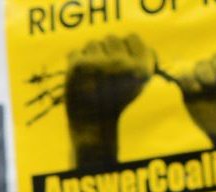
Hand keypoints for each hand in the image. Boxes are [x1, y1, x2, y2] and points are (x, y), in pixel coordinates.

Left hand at [65, 35, 155, 170]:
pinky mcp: (79, 66)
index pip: (131, 37)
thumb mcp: (136, 84)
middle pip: (111, 38)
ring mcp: (99, 64)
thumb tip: (131, 38)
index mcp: (141, 68)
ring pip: (92, 43)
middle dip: (105, 54)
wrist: (91, 129)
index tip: (118, 69)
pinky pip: (75, 52)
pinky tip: (79, 82)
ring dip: (90, 58)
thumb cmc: (114, 105)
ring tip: (91, 81)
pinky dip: (74, 66)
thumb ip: (140, 59)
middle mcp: (122, 65)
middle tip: (102, 79)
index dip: (123, 50)